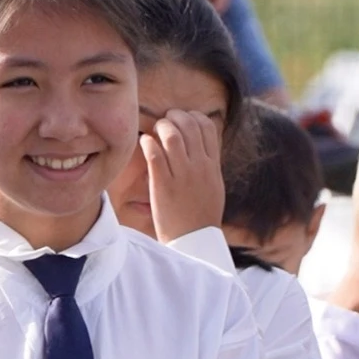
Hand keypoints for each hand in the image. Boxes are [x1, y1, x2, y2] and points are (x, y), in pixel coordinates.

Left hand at [140, 109, 224, 242]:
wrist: (193, 242)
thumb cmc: (202, 215)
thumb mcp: (214, 185)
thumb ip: (208, 163)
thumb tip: (200, 144)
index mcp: (213, 165)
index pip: (207, 126)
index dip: (193, 116)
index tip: (183, 120)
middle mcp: (199, 167)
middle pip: (188, 126)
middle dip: (174, 117)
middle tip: (165, 122)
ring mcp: (181, 175)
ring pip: (172, 136)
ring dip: (161, 127)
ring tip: (155, 132)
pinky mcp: (163, 185)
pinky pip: (154, 154)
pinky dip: (148, 143)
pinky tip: (145, 143)